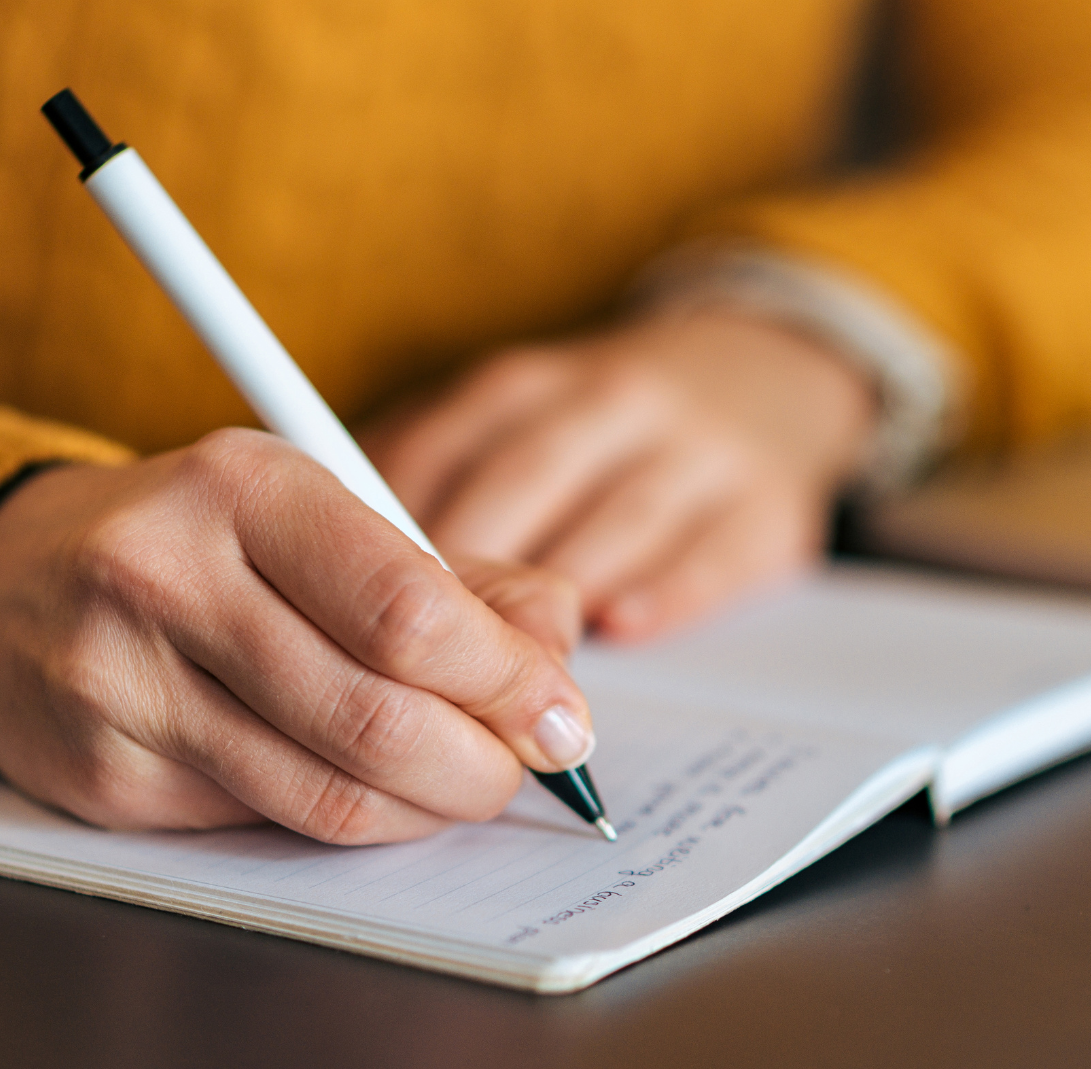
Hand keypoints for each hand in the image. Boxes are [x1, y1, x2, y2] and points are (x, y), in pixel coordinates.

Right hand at [0, 429, 591, 842]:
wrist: (3, 582)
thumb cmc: (198, 542)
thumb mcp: (320, 515)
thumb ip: (453, 575)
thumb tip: (555, 647)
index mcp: (242, 486)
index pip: (407, 608)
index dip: (507, 680)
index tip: (559, 712)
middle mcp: (166, 575)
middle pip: (376, 714)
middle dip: (481, 762)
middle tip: (522, 767)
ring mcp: (121, 683)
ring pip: (325, 792)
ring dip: (424, 807)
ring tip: (459, 784)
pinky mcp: (102, 775)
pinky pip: (265, 824)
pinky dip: (345, 819)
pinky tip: (365, 788)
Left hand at [362, 310, 876, 641]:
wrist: (764, 376)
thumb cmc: (598, 431)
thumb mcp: (512, 425)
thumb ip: (429, 481)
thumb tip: (323, 567)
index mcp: (524, 386)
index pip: (440, 452)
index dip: (390, 533)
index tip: (347, 603)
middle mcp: (609, 403)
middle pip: (522, 485)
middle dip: (468, 576)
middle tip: (420, 661)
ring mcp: (696, 451)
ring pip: (614, 519)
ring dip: (557, 595)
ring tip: (508, 670)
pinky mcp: (767, 506)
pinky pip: (712, 552)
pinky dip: (664, 591)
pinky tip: (620, 627)